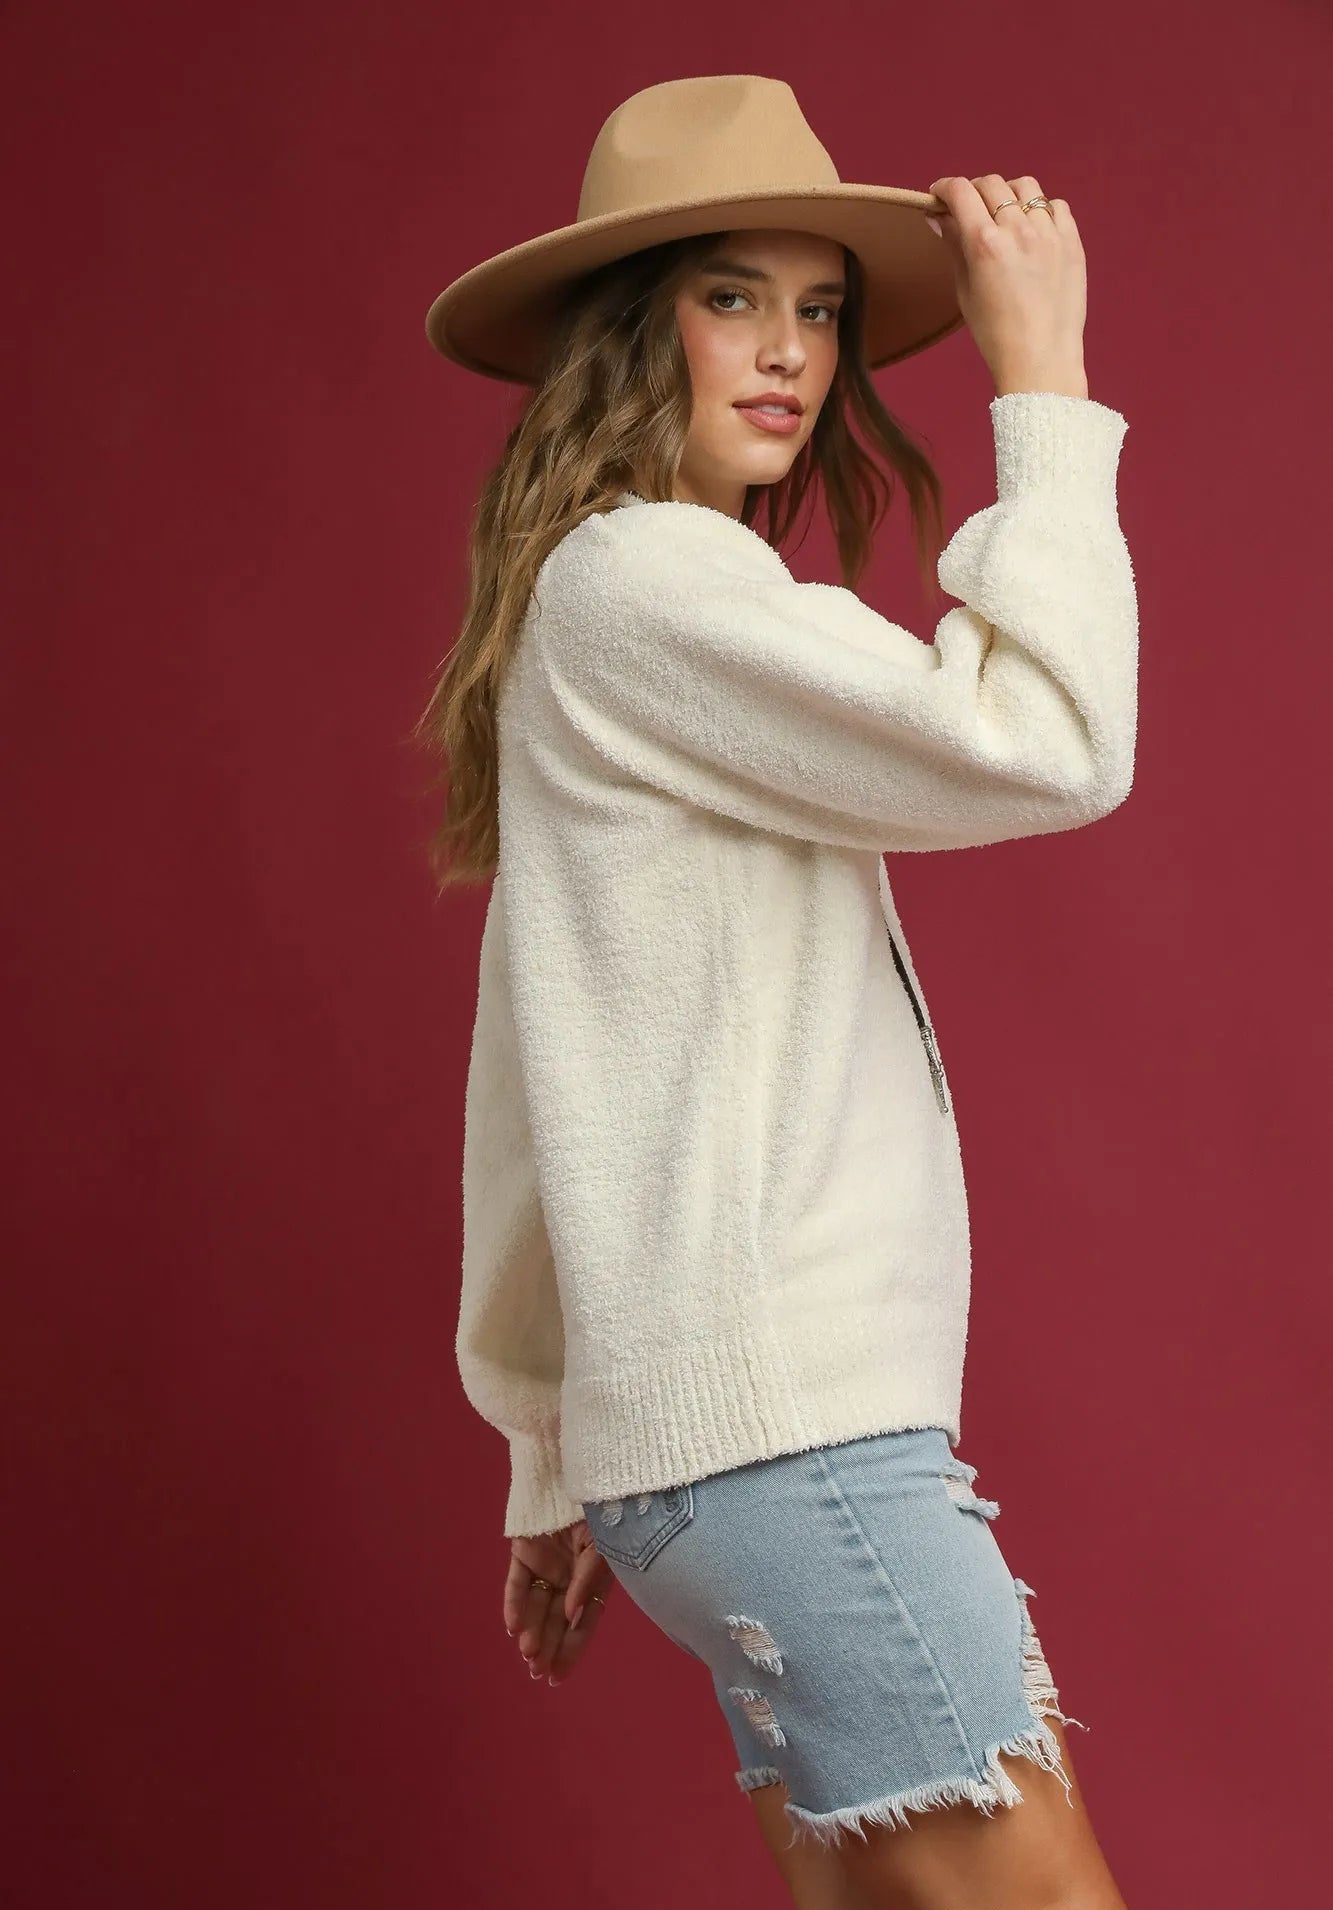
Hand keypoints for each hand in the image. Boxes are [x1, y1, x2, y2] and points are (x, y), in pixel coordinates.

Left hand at [504, 1519, 615, 1686]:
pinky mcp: (524, 1550)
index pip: (583, 1621)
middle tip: (537, 1672)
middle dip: (547, 1647)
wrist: (578, 1469)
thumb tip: (572, 1615)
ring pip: (535, 1605)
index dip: (571, 1648)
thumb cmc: (603, 1508)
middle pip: (556, 1619)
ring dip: (531, 1630)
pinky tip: (512, 1626)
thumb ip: (589, 1579)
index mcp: (594, 1579)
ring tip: (527, 1653)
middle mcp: (570, 1576)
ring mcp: (547, 1564)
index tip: (558, 1675)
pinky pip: (517, 1582)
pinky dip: (514, 1603)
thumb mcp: (605, 1545)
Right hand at [924, 174, 1087, 397]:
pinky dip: (1041, 209)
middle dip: (973, 191)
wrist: (1040, 359)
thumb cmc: (996, 334)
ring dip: (1009, 193)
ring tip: (1005, 213)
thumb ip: (954, 246)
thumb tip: (940, 218)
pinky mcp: (1072, 243)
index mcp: (985, 244)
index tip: (939, 195)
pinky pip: (1056, 207)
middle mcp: (1018, 231)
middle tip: (969, 208)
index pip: (961, 192)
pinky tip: (1033, 228)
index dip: (945, 188)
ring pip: (1026, 188)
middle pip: (991, 184)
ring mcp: (1049, 234)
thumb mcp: (965, 291)